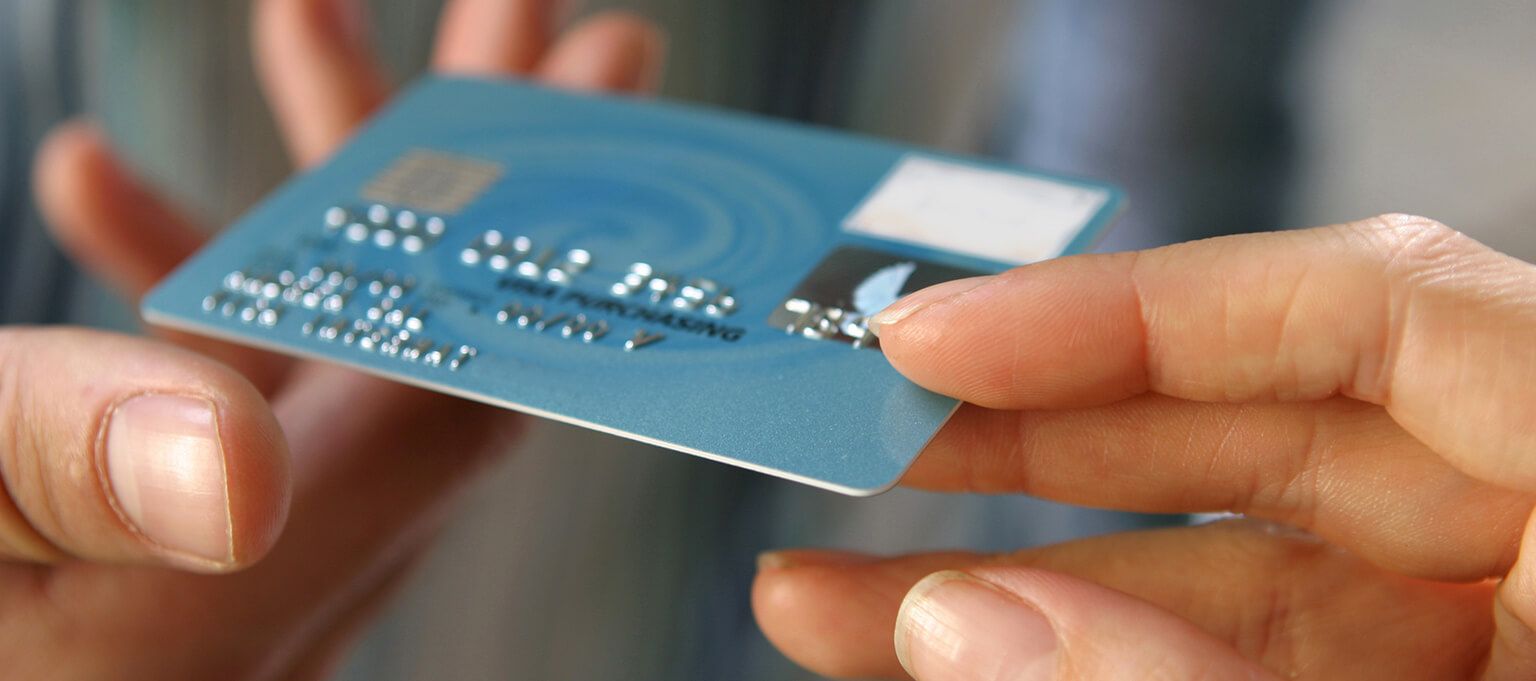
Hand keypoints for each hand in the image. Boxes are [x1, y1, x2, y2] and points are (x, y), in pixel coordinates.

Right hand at [6, 1, 662, 677]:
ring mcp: (212, 533)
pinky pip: (212, 375)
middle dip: (476, 160)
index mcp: (253, 571)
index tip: (600, 72)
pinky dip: (178, 266)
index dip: (546, 218)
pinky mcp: (145, 516)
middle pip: (437, 326)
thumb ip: (62, 468)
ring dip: (330, 178)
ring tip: (311, 18)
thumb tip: (242, 461)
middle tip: (531, 22)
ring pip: (330, 330)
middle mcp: (273, 555)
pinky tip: (90, 177)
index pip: (468, 366)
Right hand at [753, 215, 1535, 679]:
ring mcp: (1486, 628)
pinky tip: (952, 651)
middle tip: (857, 435)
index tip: (934, 339)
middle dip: (1027, 439)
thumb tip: (965, 622)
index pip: (1365, 305)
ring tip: (830, 597)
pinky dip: (1093, 652)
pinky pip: (1239, 654)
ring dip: (1018, 583)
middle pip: (1256, 431)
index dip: (1124, 309)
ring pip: (1222, 571)